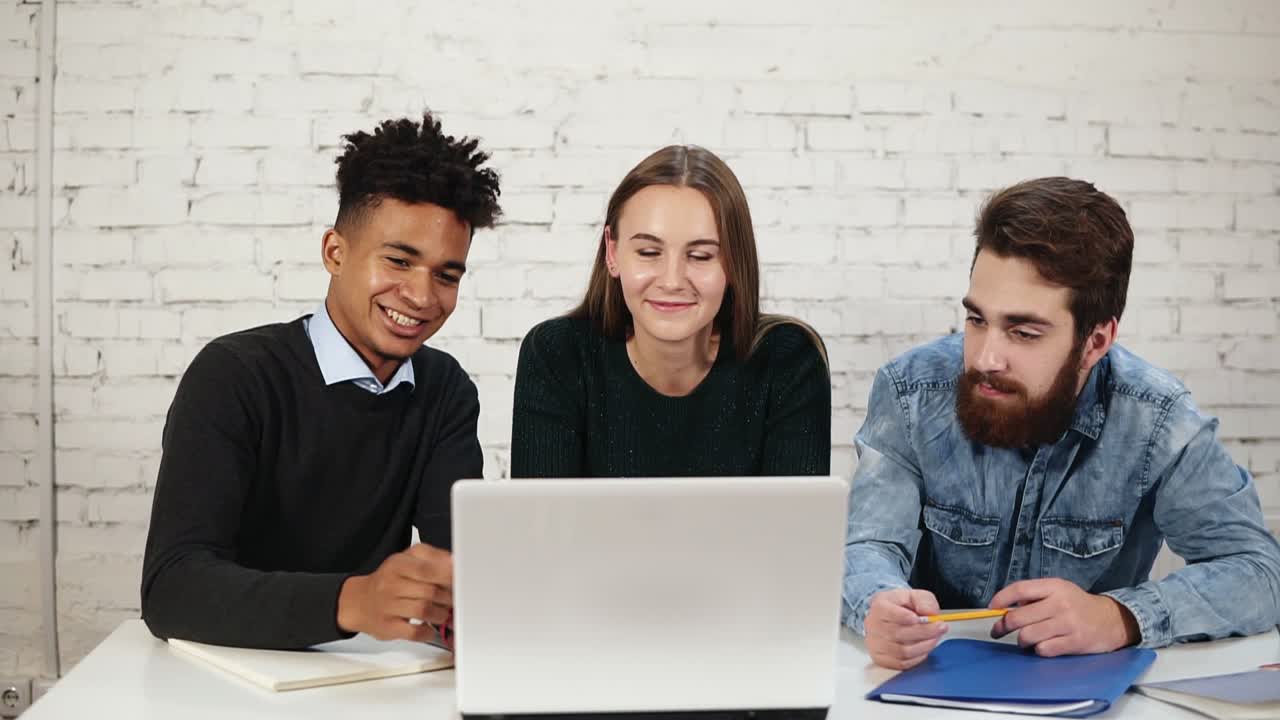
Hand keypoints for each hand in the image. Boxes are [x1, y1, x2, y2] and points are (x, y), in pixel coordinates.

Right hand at [336, 543, 452, 642]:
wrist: (358, 601)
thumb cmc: (388, 580)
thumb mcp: (405, 560)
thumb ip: (431, 558)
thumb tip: (454, 562)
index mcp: (398, 564)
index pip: (427, 569)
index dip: (448, 576)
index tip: (462, 580)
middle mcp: (391, 584)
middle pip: (430, 591)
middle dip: (448, 597)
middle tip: (456, 599)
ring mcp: (388, 607)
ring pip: (424, 610)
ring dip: (441, 614)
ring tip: (444, 612)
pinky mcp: (387, 627)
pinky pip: (413, 632)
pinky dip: (427, 632)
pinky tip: (430, 628)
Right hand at [865, 588, 947, 669]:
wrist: (888, 619)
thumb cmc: (901, 607)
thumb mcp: (914, 596)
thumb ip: (924, 600)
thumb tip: (930, 613)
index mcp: (879, 606)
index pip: (887, 613)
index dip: (903, 616)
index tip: (918, 618)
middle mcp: (873, 626)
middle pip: (898, 633)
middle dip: (924, 631)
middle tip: (941, 627)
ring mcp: (875, 644)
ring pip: (902, 651)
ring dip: (924, 646)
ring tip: (935, 638)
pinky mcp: (881, 658)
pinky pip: (902, 663)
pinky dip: (918, 657)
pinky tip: (924, 648)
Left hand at [989, 578, 1139, 656]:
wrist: (1112, 620)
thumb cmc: (1078, 605)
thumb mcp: (1058, 591)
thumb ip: (1034, 597)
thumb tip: (1004, 608)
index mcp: (1054, 587)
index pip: (1019, 589)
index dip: (1001, 599)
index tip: (991, 608)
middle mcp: (1060, 603)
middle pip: (1018, 617)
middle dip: (1003, 626)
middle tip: (998, 631)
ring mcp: (1068, 623)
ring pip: (1027, 636)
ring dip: (1021, 641)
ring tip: (1024, 640)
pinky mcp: (1075, 642)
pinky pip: (1044, 650)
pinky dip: (1038, 650)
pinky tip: (1042, 646)